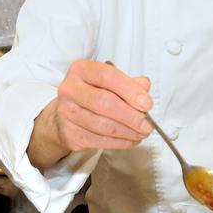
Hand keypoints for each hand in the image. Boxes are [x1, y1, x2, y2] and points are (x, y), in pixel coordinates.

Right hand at [35, 60, 151, 163]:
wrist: (65, 114)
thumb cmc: (90, 94)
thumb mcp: (108, 82)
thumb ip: (128, 82)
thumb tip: (144, 87)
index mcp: (80, 70)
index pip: (107, 76)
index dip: (129, 90)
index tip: (146, 103)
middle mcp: (70, 89)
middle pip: (104, 102)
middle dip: (130, 116)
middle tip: (147, 123)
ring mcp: (67, 112)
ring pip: (103, 125)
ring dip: (128, 132)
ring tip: (141, 132)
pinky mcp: (69, 134)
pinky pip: (99, 141)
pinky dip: (120, 143)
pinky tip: (130, 139)